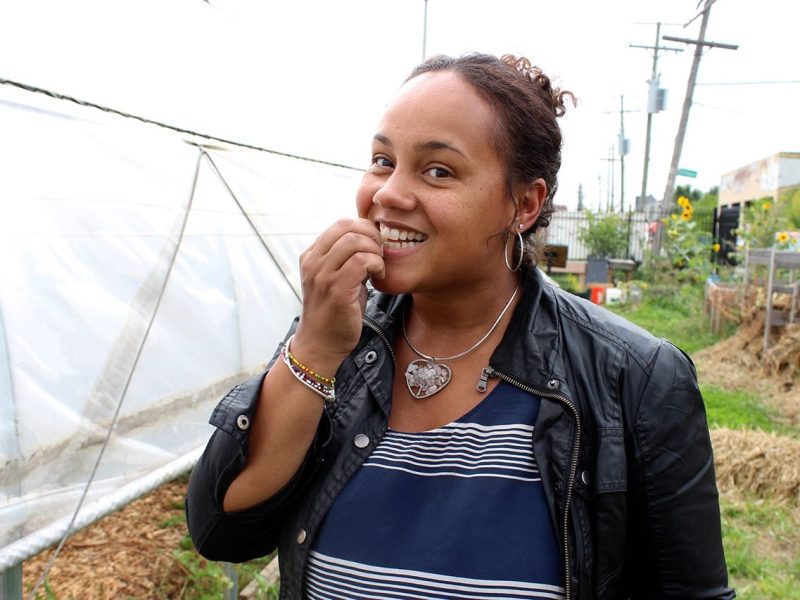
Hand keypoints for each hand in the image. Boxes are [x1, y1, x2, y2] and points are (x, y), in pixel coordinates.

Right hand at [292, 218, 384, 368]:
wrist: (320, 344)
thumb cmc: (334, 312)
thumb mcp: (336, 278)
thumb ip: (346, 258)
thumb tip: (371, 239)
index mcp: (311, 256)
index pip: (340, 224)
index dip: (364, 228)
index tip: (375, 245)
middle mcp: (313, 262)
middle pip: (347, 227)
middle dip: (371, 236)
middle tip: (381, 253)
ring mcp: (322, 275)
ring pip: (354, 241)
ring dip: (374, 251)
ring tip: (378, 266)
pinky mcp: (336, 290)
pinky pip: (361, 261)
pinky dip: (376, 264)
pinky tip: (378, 276)